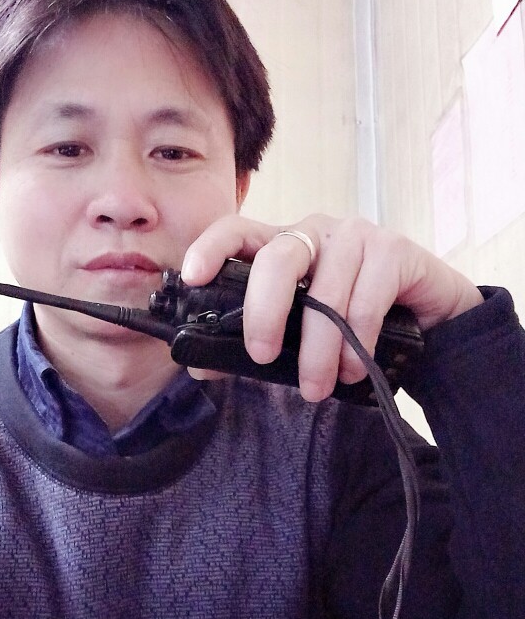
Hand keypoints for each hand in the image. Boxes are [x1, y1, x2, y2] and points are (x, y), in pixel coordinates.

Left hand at [181, 214, 483, 401]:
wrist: (426, 319)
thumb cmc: (349, 322)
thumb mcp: (297, 334)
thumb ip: (253, 344)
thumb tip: (201, 368)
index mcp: (281, 247)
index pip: (237, 230)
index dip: (211, 248)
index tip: (193, 277)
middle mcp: (314, 232)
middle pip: (277, 259)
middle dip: (264, 312)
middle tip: (262, 356)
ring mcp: (355, 235)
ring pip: (325, 292)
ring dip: (319, 350)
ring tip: (316, 388)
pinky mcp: (393, 250)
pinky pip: (366, 300)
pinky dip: (357, 343)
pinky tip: (354, 370)